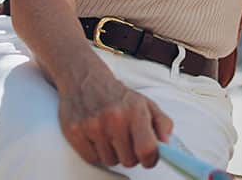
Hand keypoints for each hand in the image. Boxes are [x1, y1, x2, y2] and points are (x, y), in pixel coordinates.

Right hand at [57, 70, 173, 168]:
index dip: (151, 159)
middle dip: (131, 155)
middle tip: (127, 141)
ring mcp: (93, 125)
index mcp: (135, 110)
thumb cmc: (118, 95)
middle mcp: (115, 118)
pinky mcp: (75, 132)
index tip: (149, 159)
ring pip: (111, 161)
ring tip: (111, 135)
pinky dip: (97, 152)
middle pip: (129, 160)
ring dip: (113, 153)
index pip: (147, 148)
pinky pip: (93, 159)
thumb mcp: (146, 104)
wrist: (87, 79)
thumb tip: (167, 145)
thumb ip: (162, 124)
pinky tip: (98, 137)